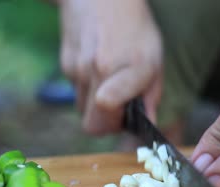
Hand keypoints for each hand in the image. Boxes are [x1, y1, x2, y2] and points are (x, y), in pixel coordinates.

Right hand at [59, 0, 162, 134]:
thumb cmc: (134, 30)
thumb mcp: (154, 59)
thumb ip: (151, 95)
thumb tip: (149, 124)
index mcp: (129, 66)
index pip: (108, 102)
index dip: (112, 119)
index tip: (122, 118)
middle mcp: (99, 68)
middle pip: (93, 124)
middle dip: (107, 124)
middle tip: (121, 109)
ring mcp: (78, 68)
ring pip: (83, 110)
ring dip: (96, 106)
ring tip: (110, 81)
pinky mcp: (65, 65)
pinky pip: (76, 92)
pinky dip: (87, 89)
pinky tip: (97, 68)